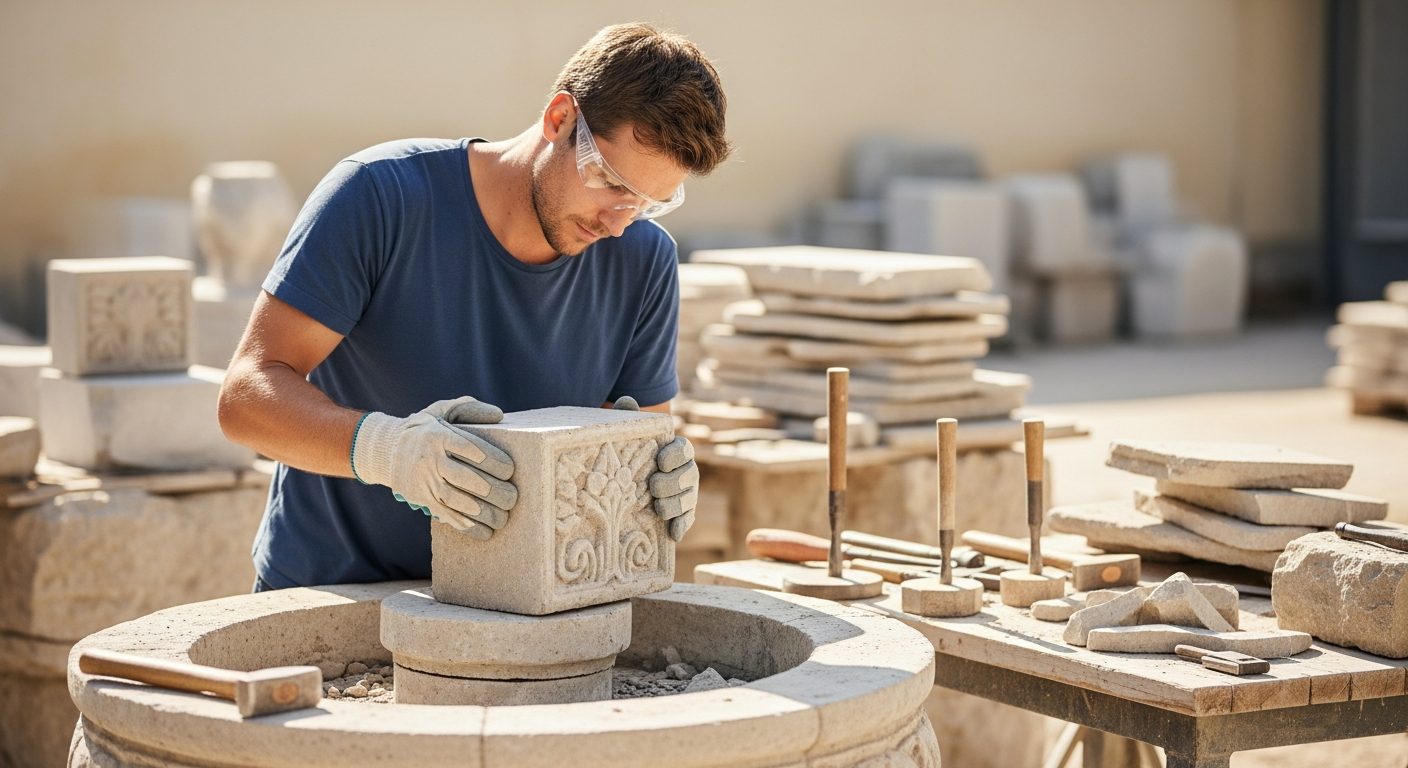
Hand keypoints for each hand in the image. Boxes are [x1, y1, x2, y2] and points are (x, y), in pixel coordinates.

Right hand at [352, 396, 516, 538]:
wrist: (387, 449)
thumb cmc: (426, 428)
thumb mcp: (443, 410)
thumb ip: (470, 408)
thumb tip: (498, 415)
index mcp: (439, 435)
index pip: (472, 449)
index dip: (494, 461)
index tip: (510, 471)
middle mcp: (430, 458)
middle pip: (467, 478)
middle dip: (494, 491)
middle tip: (512, 498)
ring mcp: (424, 481)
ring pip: (458, 501)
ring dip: (484, 513)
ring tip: (503, 518)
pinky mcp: (420, 498)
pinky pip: (446, 515)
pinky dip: (468, 526)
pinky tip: (486, 532)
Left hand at [613, 397, 697, 541]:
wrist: (629, 479)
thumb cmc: (631, 452)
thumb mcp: (629, 435)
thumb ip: (630, 417)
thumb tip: (626, 399)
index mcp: (676, 449)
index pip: (683, 449)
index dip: (675, 455)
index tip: (660, 461)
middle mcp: (686, 471)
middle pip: (688, 476)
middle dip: (673, 483)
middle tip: (653, 487)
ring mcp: (686, 493)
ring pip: (688, 499)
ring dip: (675, 504)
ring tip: (657, 508)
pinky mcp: (682, 513)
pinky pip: (687, 519)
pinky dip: (681, 526)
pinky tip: (673, 533)